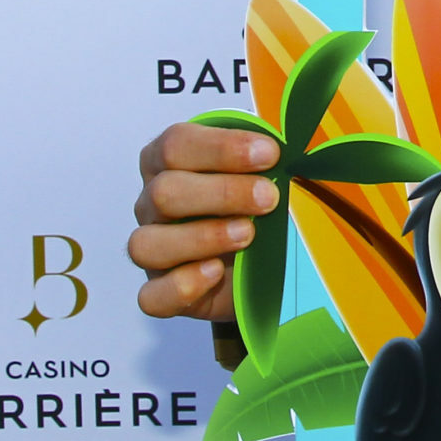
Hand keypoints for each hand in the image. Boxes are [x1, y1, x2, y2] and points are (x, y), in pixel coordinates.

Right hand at [128, 121, 281, 320]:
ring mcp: (152, 248)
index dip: (223, 148)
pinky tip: (216, 272)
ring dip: (203, 238)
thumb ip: (270, 154)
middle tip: (268, 198)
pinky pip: (152, 296)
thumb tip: (294, 147)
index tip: (270, 154)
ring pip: (147, 244)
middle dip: (223, 193)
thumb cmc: (256, 202)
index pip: (176, 144)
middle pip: (164, 192)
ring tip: (247, 236)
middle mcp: (153, 202)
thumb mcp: (266, 170)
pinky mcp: (160, 291)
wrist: (262, 259)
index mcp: (170, 161)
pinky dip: (183, 285)